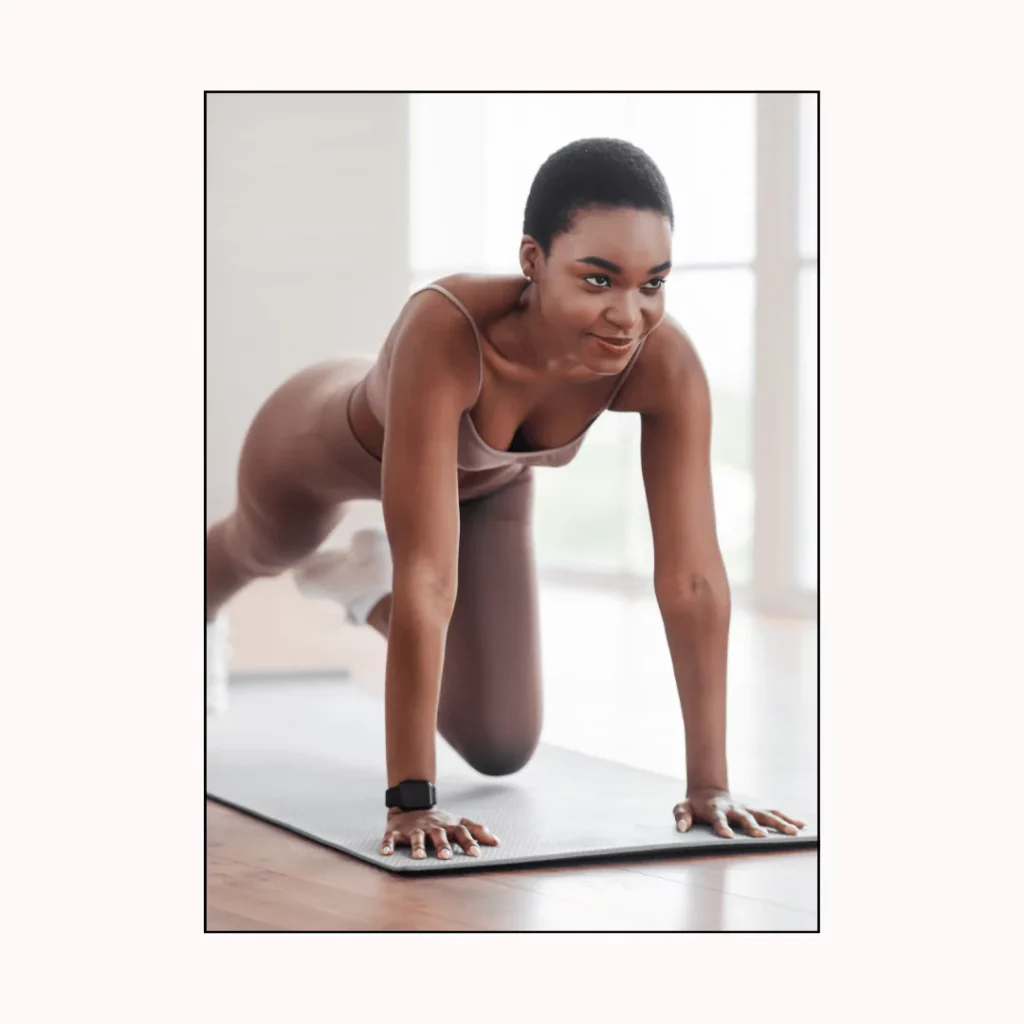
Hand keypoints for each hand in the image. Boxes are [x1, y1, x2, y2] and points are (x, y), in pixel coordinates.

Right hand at [380, 806, 499, 859]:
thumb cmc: (440, 821)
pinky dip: (388, 845)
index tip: (476, 854)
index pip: (461, 832)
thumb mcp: (458, 822)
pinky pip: (391, 838)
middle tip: (446, 857)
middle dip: (442, 846)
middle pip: (439, 835)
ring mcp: (414, 829)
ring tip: (418, 858)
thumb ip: (477, 830)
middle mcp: (432, 827)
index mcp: (447, 826)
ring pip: (416, 837)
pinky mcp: (396, 831)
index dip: (469, 842)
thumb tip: (497, 842)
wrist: (411, 804)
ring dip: (417, 847)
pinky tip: (386, 853)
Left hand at [673, 788, 805, 838]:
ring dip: (778, 823)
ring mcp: (747, 808)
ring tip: (793, 832)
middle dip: (753, 827)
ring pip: (765, 814)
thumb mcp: (683, 808)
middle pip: (746, 817)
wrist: (708, 790)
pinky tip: (800, 825)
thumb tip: (681, 828)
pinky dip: (787, 818)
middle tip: (762, 837)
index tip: (727, 836)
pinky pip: (773, 813)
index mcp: (715, 809)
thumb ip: (681, 816)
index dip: (722, 827)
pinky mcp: (755, 810)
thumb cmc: (695, 804)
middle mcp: (734, 808)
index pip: (718, 818)